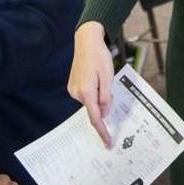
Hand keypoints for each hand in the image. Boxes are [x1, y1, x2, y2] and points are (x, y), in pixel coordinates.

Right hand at [68, 22, 113, 146]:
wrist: (86, 42)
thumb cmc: (99, 57)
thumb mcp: (108, 77)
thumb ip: (106, 97)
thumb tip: (104, 114)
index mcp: (86, 92)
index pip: (95, 117)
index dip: (102, 131)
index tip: (107, 142)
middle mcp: (77, 93)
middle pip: (94, 108)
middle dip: (104, 105)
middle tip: (110, 88)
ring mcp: (73, 90)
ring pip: (91, 102)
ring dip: (99, 97)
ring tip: (103, 78)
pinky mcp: (73, 86)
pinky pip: (86, 96)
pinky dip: (94, 93)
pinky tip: (96, 79)